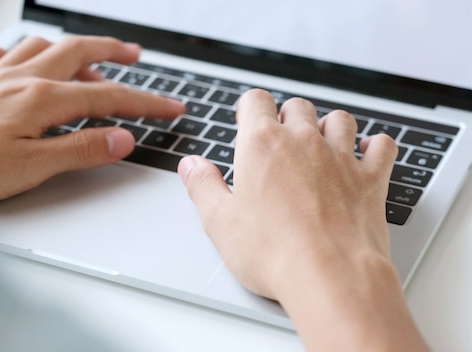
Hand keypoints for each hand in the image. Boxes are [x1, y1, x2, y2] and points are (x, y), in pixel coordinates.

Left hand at [0, 36, 183, 211]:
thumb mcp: (32, 167)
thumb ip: (81, 149)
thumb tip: (122, 138)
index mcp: (41, 99)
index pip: (109, 96)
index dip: (146, 102)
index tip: (172, 107)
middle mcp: (21, 78)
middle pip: (79, 52)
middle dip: (115, 51)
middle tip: (138, 56)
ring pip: (43, 46)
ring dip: (73, 50)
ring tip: (91, 62)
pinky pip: (0, 53)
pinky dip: (20, 52)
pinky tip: (21, 61)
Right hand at [178, 90, 426, 350]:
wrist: (329, 275)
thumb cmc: (273, 252)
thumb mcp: (219, 221)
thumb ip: (203, 186)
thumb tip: (191, 166)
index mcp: (261, 144)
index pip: (256, 100)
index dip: (250, 108)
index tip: (248, 120)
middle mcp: (303, 141)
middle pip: (297, 106)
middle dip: (287, 117)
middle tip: (279, 139)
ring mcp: (341, 158)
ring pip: (339, 119)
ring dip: (328, 126)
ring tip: (320, 143)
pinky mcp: (371, 179)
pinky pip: (382, 146)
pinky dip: (375, 146)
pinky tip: (366, 153)